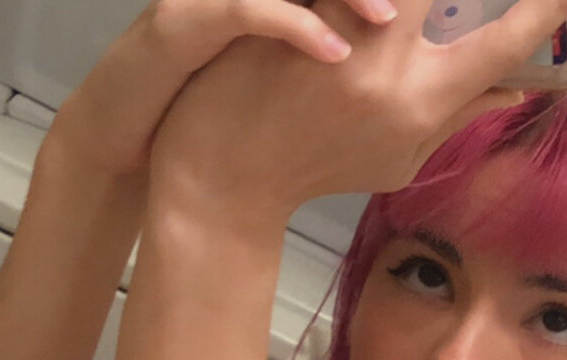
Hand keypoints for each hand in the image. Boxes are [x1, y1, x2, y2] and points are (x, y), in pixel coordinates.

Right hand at [43, 0, 401, 180]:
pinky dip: (294, 28)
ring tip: (388, 20)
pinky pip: (246, 11)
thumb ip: (350, 46)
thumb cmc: (225, 105)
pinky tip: (334, 55)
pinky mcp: (183, 21)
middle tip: (409, 10)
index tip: (421, 10)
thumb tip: (408, 42)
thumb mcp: (291, 67)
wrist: (145, 140)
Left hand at [146, 0, 566, 225]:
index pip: (506, 44)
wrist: (224, 172)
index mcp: (426, 102)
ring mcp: (343, 28)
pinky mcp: (297, 10)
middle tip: (475, 1)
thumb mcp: (400, 159)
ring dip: (412, 0)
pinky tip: (370, 9)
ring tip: (400, 16)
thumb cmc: (317, 166)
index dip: (548, 7)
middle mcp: (393, 61)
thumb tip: (515, 89)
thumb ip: (458, 116)